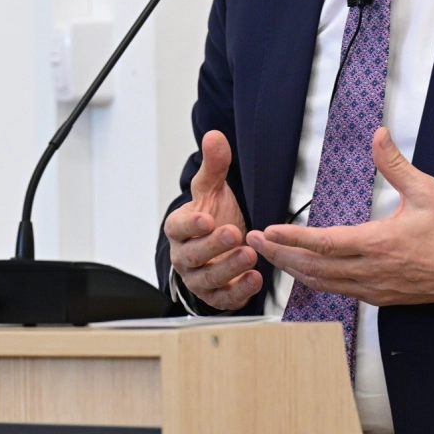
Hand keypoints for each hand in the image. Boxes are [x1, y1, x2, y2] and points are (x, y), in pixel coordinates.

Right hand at [164, 130, 261, 310]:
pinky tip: (255, 278)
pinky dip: (239, 291)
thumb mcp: (213, 190)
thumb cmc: (213, 216)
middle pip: (193, 255)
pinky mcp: (215, 294)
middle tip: (234, 234)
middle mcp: (184, 256)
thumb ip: (214, 165)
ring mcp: (199, 277)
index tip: (206, 219)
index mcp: (179, 228)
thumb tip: (214, 136)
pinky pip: (223, 298)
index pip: (178, 227)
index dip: (190, 225)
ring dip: (228, 268)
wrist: (220, 246)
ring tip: (249, 255)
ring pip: (208, 278)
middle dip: (213, 246)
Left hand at [247, 127, 433, 306]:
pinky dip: (313, 280)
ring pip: (322, 283)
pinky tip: (302, 271)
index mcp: (378, 244)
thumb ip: (396, 164)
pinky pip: (337, 291)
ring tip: (269, 255)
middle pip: (313, 267)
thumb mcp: (425, 191)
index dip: (293, 238)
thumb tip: (378, 135)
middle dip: (280, 255)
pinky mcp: (378, 297)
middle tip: (253, 241)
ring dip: (292, 269)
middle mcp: (370, 271)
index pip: (324, 243)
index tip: (268, 230)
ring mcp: (372, 288)